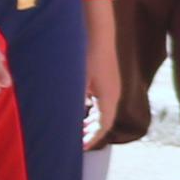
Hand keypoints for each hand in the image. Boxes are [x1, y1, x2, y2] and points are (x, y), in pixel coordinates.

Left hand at [81, 0, 122, 147]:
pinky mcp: (107, 78)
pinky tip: (79, 106)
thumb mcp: (76, 82)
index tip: (80, 148)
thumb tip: (65, 121)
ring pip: (103, 110)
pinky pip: (101, 100)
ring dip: (92, 121)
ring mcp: (112, 85)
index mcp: (108, 98)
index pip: (104, 126)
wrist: (98, 31)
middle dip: (91, 132)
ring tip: (78, 128)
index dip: (92, 139)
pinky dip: (92, 109)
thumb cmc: (86, 55)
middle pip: (105, 120)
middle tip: (77, 142)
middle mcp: (113, 93)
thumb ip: (73, 102)